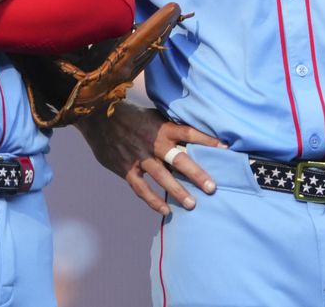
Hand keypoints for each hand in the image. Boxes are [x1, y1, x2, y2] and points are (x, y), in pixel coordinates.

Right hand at [75, 101, 224, 215]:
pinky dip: (153, 200)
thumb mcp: (153, 116)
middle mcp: (153, 142)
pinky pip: (141, 188)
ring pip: (161, 176)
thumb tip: (194, 135)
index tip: (226, 149)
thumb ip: (170, 127)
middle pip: (179, 158)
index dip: (207, 140)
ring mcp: (139, 157)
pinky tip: (165, 209)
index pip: (189, 133)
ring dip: (178, 191)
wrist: (99, 117)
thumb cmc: (131, 116)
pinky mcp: (126, 169)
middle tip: (212, 187)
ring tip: (193, 205)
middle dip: (196, 174)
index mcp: (162, 127)